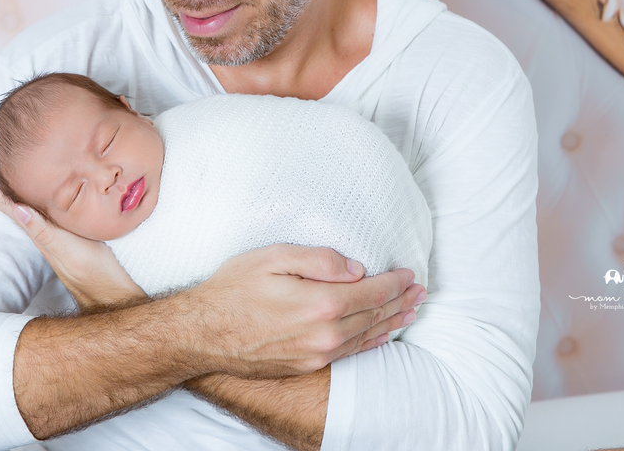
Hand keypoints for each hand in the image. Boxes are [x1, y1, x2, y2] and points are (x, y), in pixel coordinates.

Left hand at [0, 169, 146, 310]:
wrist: (110, 292)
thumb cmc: (90, 271)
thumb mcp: (65, 248)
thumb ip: (43, 230)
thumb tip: (16, 208)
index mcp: (38, 232)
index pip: (9, 205)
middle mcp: (43, 231)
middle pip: (17, 201)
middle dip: (9, 179)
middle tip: (7, 155)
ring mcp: (56, 233)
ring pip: (34, 205)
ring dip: (27, 186)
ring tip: (27, 164)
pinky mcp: (70, 234)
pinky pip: (52, 209)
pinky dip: (48, 194)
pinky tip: (57, 187)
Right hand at [185, 244, 425, 378]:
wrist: (203, 334)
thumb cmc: (233, 290)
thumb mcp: (273, 257)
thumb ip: (318, 260)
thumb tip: (357, 269)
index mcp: (321, 304)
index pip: (372, 292)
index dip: (394, 282)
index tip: (409, 273)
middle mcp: (325, 335)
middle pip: (374, 316)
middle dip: (400, 301)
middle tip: (420, 290)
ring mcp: (317, 355)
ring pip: (366, 337)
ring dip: (392, 322)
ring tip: (411, 310)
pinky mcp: (307, 365)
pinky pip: (350, 353)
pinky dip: (371, 342)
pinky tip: (382, 336)